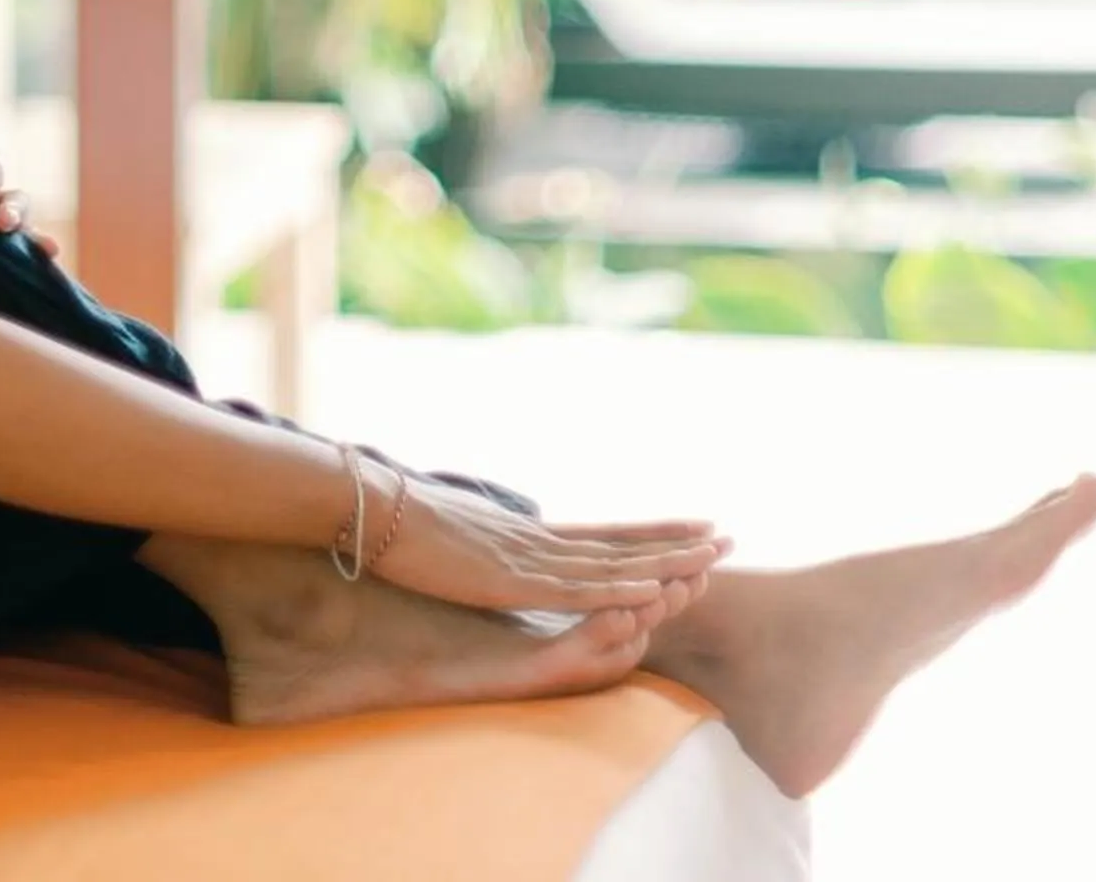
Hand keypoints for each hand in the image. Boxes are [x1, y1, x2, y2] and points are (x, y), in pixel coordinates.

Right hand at [363, 464, 728, 618]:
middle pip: (620, 545)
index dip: (649, 533)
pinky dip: (621, 590)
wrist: (369, 506)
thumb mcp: (450, 533)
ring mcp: (528, 560)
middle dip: (675, 543)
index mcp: (524, 536)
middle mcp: (537, 542)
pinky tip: (656, 590)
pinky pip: (578, 590)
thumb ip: (479, 543)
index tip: (691, 526)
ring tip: (713, 555)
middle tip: (726, 537)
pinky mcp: (512, 581)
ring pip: (613, 565)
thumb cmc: (396, 522)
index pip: (601, 534)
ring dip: (665, 562)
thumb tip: (485, 545)